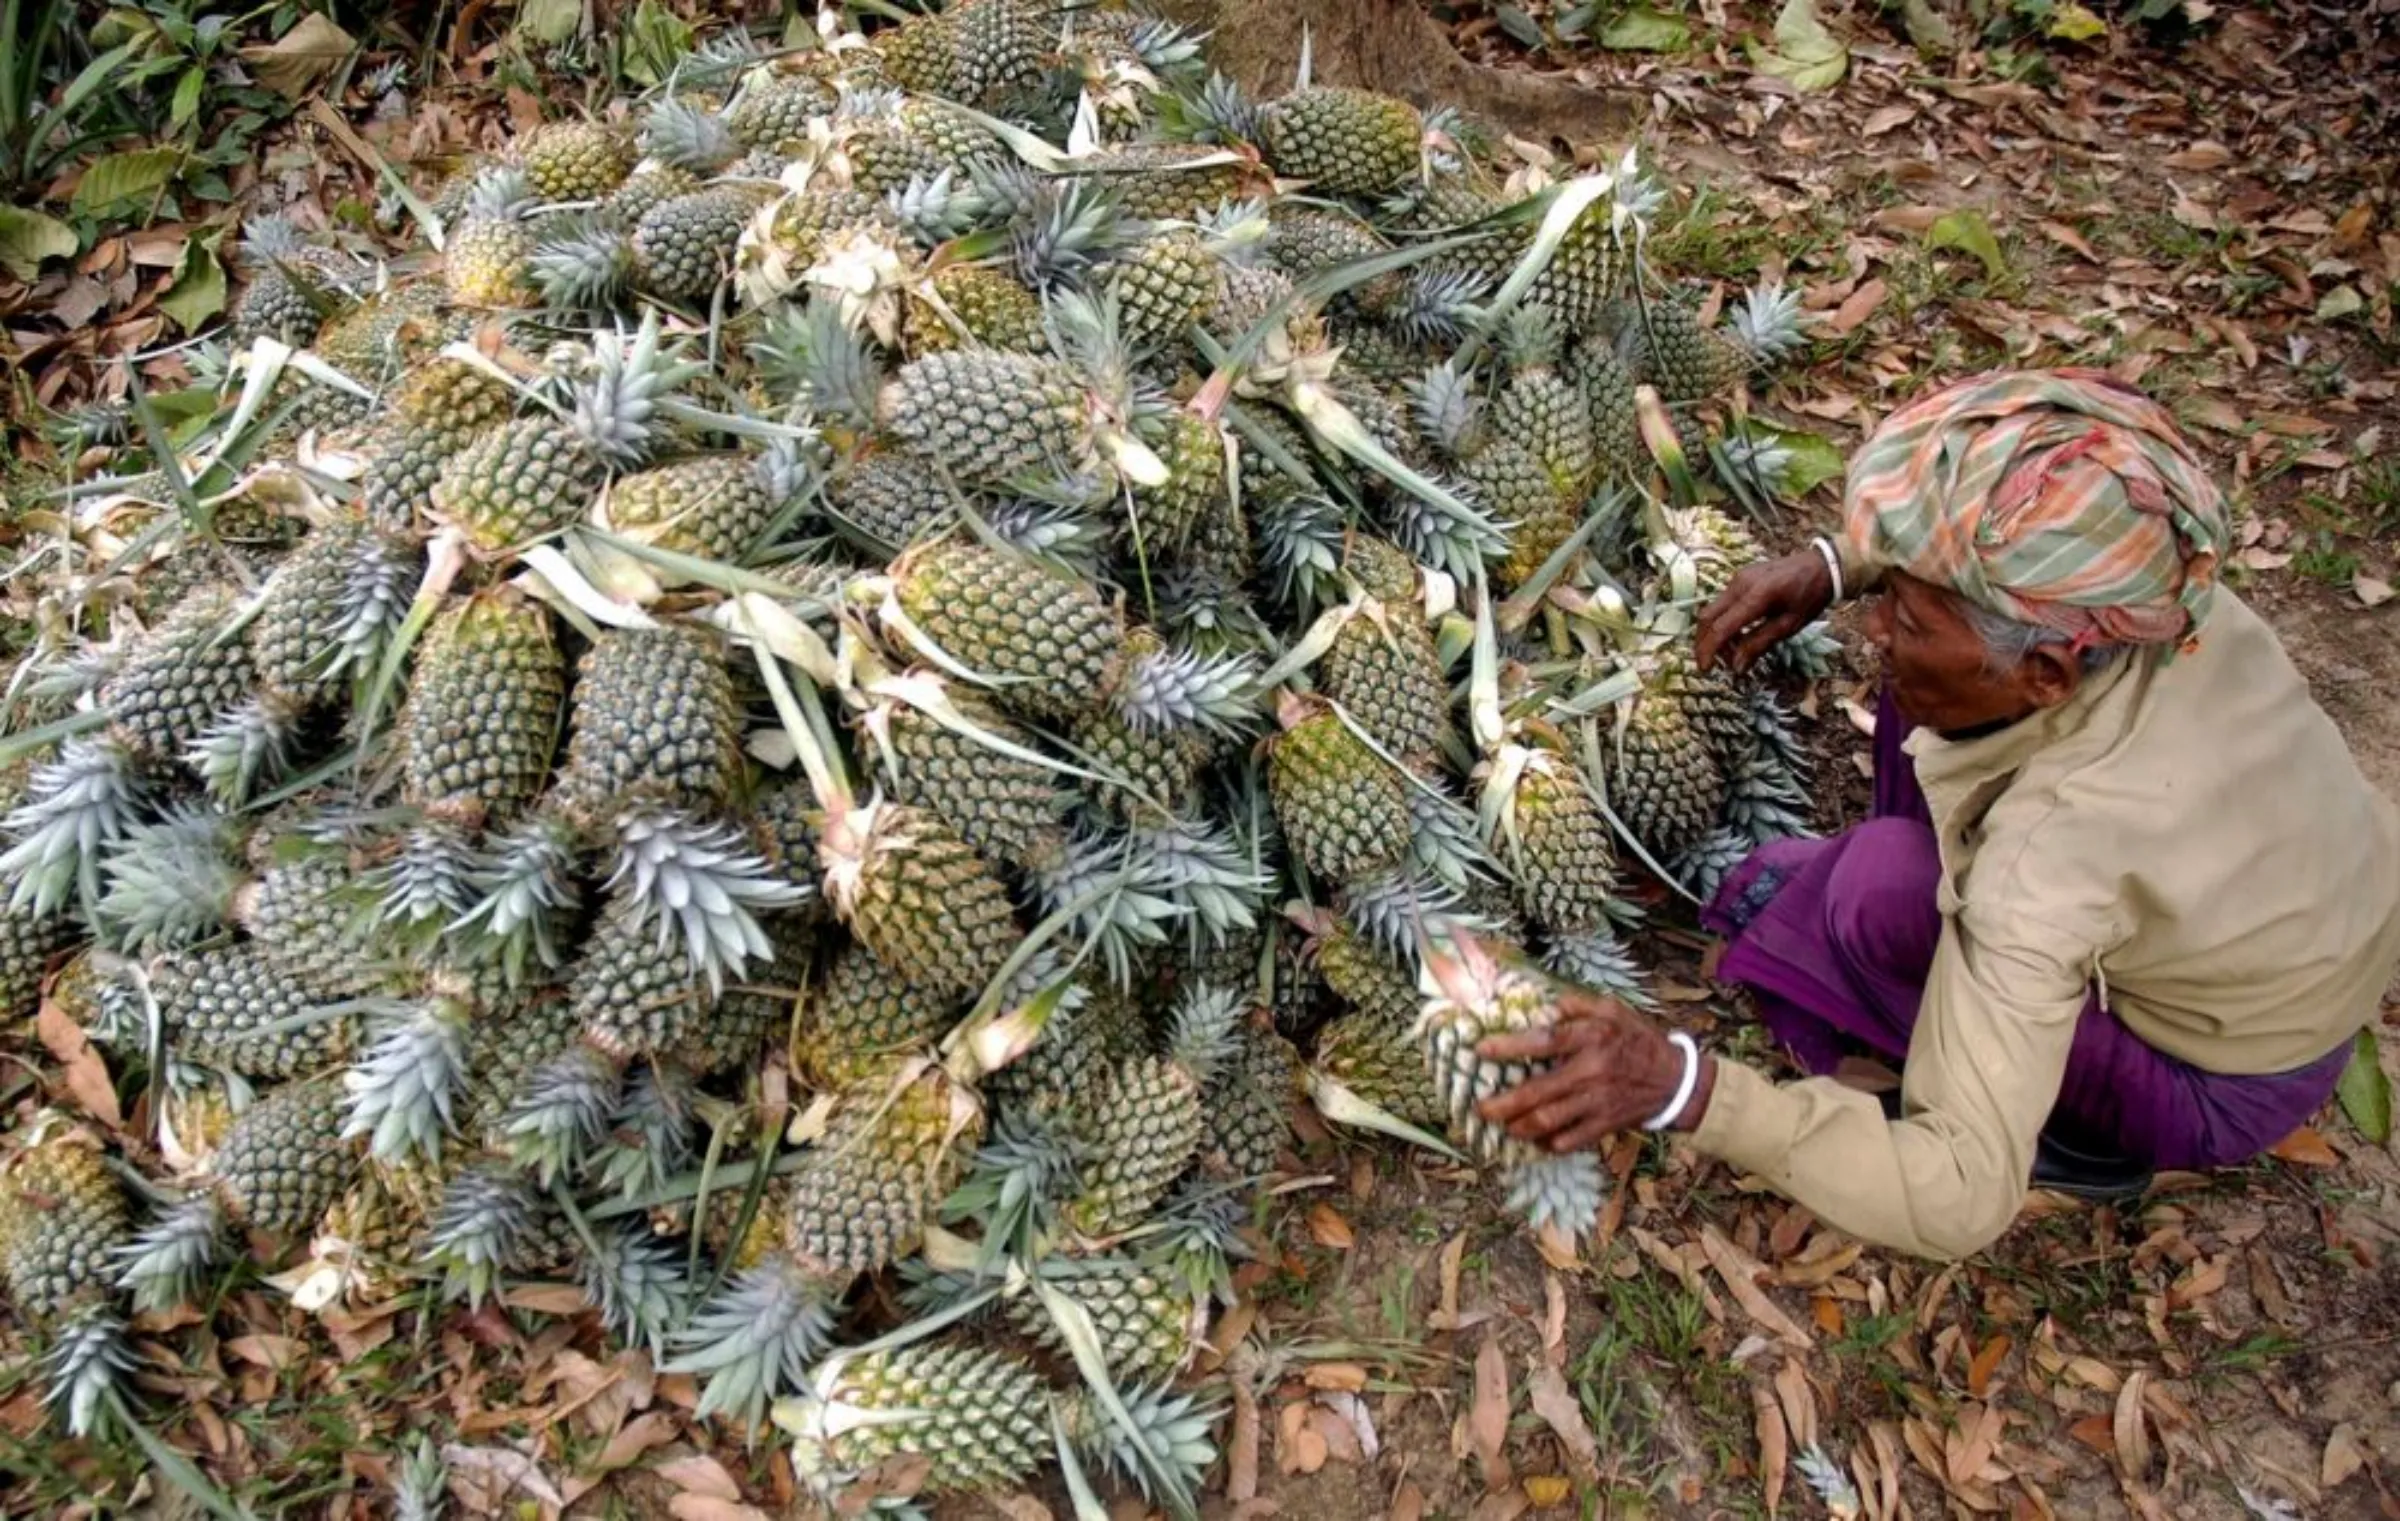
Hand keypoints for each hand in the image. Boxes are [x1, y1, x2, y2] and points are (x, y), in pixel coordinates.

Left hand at [1473, 993, 1713, 1153]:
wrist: (1675, 1079)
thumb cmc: (1637, 1039)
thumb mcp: (1613, 1009)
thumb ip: (1577, 1004)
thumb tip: (1546, 1005)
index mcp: (1592, 1037)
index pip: (1544, 1040)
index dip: (1510, 1046)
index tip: (1481, 1050)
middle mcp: (1592, 1070)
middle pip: (1539, 1091)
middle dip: (1504, 1103)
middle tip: (1480, 1108)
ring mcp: (1599, 1101)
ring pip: (1551, 1121)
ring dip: (1521, 1127)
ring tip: (1504, 1126)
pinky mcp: (1606, 1124)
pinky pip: (1571, 1141)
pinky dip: (1549, 1144)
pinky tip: (1535, 1141)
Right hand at [1694, 549, 1836, 675]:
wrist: (1822, 565)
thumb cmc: (1810, 597)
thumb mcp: (1789, 626)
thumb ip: (1759, 644)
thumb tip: (1737, 668)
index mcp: (1756, 596)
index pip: (1721, 627)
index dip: (1709, 650)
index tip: (1705, 669)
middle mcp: (1741, 584)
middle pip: (1707, 617)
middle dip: (1704, 643)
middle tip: (1713, 663)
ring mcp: (1738, 578)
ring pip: (1713, 610)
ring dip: (1716, 633)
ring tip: (1733, 651)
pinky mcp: (1740, 577)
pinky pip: (1723, 602)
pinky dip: (1724, 621)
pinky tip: (1739, 634)